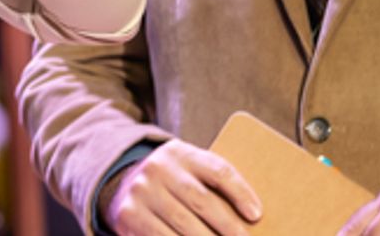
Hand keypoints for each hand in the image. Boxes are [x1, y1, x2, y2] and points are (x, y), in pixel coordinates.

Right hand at [104, 139, 261, 235]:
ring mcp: (142, 192)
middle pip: (201, 200)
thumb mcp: (188, 172)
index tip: (256, 215)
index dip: (239, 193)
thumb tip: (251, 216)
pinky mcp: (129, 215)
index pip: (217, 170)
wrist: (123, 185)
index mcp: (180, 153)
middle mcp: (158, 168)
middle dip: (227, 226)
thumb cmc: (172, 184)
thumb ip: (212, 186)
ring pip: (183, 224)